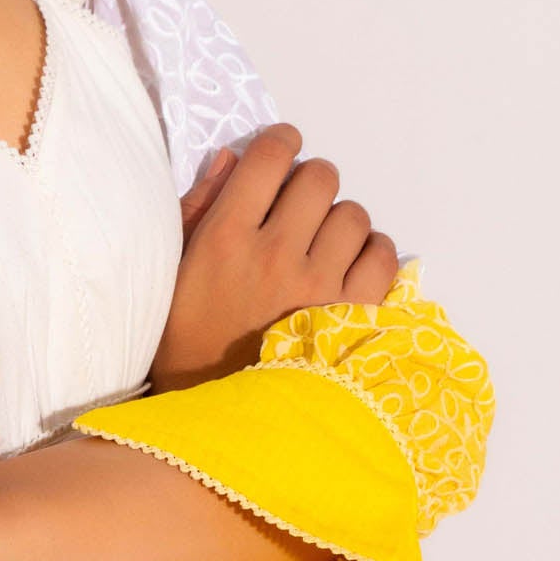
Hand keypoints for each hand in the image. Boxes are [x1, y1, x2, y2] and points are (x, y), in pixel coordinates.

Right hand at [150, 121, 399, 392]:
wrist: (219, 419)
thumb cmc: (189, 342)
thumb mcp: (176, 271)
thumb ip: (201, 208)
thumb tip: (234, 158)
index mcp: (225, 238)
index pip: (269, 158)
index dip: (281, 141)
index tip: (284, 147)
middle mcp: (274, 254)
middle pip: (319, 178)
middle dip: (311, 182)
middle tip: (302, 204)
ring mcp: (319, 286)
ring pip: (354, 214)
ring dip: (340, 221)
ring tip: (325, 243)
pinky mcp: (354, 315)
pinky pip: (383, 256)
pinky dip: (372, 253)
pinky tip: (350, 266)